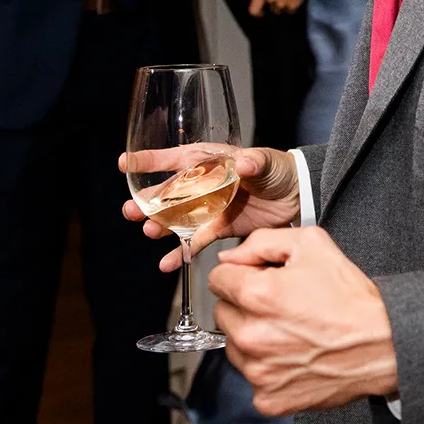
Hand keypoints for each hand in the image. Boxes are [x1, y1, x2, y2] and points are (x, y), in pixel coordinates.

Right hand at [119, 145, 302, 270]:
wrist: (298, 196)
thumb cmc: (279, 170)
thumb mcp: (266, 162)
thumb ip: (254, 162)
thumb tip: (244, 163)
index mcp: (212, 161)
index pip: (177, 158)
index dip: (150, 161)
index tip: (125, 163)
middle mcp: (205, 184)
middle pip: (170, 193)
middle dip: (148, 202)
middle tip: (131, 211)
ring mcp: (210, 208)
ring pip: (177, 219)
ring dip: (160, 227)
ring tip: (149, 233)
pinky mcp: (219, 228)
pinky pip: (195, 241)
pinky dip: (181, 253)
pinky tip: (167, 265)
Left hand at [208, 227, 397, 413]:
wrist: (383, 344)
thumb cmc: (352, 299)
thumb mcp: (313, 245)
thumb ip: (262, 241)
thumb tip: (232, 257)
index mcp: (257, 295)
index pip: (217, 280)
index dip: (241, 274)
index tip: (259, 280)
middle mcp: (251, 335)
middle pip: (222, 313)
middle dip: (245, 305)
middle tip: (280, 306)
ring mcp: (258, 371)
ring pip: (234, 346)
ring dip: (253, 337)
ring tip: (290, 331)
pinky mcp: (268, 398)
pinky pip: (252, 378)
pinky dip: (268, 368)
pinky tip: (294, 356)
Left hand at [250, 0, 322, 15]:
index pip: (254, 9)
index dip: (258, 11)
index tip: (261, 12)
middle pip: (271, 8)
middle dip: (276, 3)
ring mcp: (282, 3)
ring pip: (281, 9)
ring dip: (284, 5)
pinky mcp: (293, 5)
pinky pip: (291, 10)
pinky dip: (294, 5)